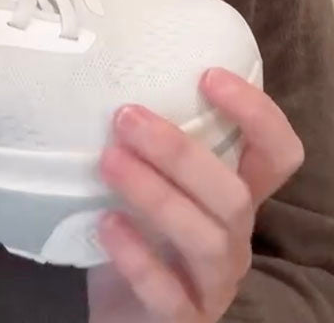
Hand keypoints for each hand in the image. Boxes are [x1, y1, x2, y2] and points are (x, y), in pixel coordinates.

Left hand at [87, 67, 304, 321]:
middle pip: (235, 196)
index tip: (209, 75)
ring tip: (108, 161)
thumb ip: (144, 143)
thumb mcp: (149, 183)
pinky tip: (106, 224)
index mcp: (233, 198)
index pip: (276, 154)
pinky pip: (169, 293)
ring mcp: (212, 284)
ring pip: (206, 240)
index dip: (257, 114)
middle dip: (180, 152)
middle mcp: (233, 239)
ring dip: (156, 194)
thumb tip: (98, 75)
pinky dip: (138, 257)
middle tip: (125, 116)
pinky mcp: (181, 319)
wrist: (117, 310)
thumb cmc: (134, 231)